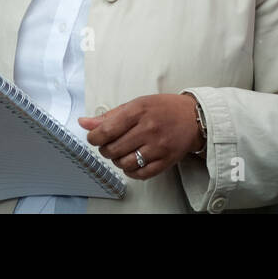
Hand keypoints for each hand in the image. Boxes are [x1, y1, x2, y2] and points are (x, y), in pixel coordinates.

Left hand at [78, 94, 202, 179]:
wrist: (193, 117)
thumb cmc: (163, 108)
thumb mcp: (136, 104)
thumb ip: (109, 116)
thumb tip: (84, 123)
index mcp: (138, 111)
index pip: (106, 130)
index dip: (94, 138)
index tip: (94, 138)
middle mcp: (148, 129)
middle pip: (113, 149)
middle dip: (105, 149)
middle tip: (108, 145)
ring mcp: (158, 146)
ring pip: (125, 163)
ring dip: (117, 161)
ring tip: (121, 153)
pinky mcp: (166, 161)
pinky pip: (140, 174)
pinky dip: (130, 171)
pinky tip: (132, 162)